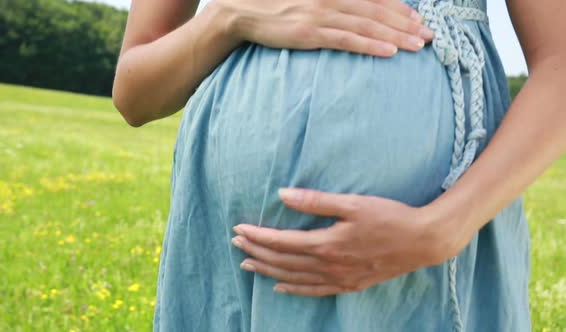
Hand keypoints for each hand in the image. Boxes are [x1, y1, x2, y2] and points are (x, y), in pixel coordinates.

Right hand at [213, 0, 434, 56]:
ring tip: (419, 46)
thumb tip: (353, 15)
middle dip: (407, 24)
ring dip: (397, 36)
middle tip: (430, 36)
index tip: (421, 21)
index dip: (401, 10)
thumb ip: (333, 5)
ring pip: (368, 26)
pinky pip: (348, 40)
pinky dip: (371, 46)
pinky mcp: (311, 33)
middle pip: (379, 12)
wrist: (244, 11)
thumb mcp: (309, 2)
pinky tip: (389, 53)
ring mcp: (322, 16)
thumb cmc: (277, 7)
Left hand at [231, 187, 468, 296]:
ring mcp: (339, 278)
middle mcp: (328, 265)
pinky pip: (314, 291)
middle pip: (283, 260)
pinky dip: (294, 289)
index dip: (258, 236)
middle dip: (257, 252)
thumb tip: (282, 195)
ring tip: (247, 265)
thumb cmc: (389, 216)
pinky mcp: (350, 284)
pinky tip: (280, 287)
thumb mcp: (352, 203)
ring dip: (268, 271)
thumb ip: (315, 201)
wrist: (423, 241)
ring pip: (294, 277)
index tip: (239, 229)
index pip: (281, 241)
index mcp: (326, 243)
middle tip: (236, 244)